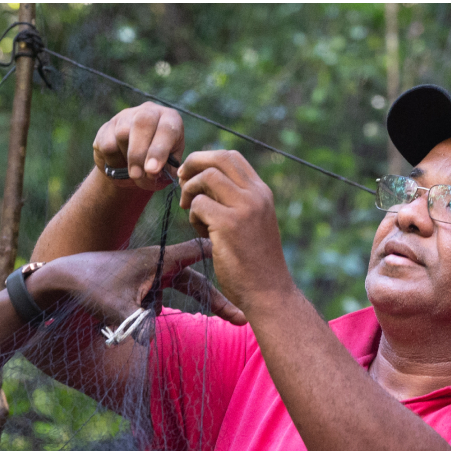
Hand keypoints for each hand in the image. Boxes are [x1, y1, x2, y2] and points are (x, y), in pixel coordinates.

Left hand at [37, 242, 245, 327]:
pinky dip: (177, 305)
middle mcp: (157, 264)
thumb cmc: (88, 285)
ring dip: (202, 300)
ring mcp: (149, 275)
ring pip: (183, 288)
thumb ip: (134, 323)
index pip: (198, 250)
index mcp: (157, 259)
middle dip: (218, 297)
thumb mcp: (114, 306)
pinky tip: (173, 321)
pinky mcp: (139, 287)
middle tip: (241, 318)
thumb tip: (151, 344)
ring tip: (229, 319)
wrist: (62, 278)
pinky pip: (166, 295)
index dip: (223, 254)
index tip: (248, 262)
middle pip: (196, 279)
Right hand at [92, 102, 183, 190]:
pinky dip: (114, 161)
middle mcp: (148, 111)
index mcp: (170, 119)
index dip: (159, 150)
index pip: (167, 128)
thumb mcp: (167, 169)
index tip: (152, 170)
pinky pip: (107, 144)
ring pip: (122, 133)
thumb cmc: (157, 165)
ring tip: (134, 174)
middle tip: (137, 175)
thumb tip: (151, 172)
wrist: (134, 166)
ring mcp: (125, 117)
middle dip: (139, 152)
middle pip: (142, 123)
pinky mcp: (107, 127)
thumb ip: (163, 171)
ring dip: (127, 159)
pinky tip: (121, 166)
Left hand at [178, 150, 294, 315]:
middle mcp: (256, 195)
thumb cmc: (254, 261)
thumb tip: (201, 179)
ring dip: (190, 191)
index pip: (231, 157)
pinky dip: (192, 216)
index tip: (192, 173)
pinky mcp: (229, 224)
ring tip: (192, 212)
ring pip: (206, 177)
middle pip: (218, 158)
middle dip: (193, 163)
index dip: (206, 159)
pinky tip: (202, 233)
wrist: (269, 293)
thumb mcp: (252, 222)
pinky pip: (198, 205)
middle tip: (182, 181)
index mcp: (262, 193)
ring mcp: (245, 208)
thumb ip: (234, 200)